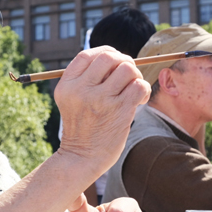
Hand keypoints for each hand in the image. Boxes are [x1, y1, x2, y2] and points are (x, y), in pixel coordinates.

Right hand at [55, 47, 150, 175]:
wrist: (81, 158)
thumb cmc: (81, 128)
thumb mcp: (71, 100)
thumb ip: (84, 80)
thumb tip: (116, 59)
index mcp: (67, 85)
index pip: (86, 55)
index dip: (105, 52)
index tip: (114, 61)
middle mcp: (81, 90)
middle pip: (109, 58)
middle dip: (124, 61)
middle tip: (128, 75)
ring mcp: (100, 100)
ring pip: (127, 69)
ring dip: (136, 76)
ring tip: (133, 89)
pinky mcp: (119, 111)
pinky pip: (139, 86)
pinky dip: (144, 89)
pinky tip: (138, 100)